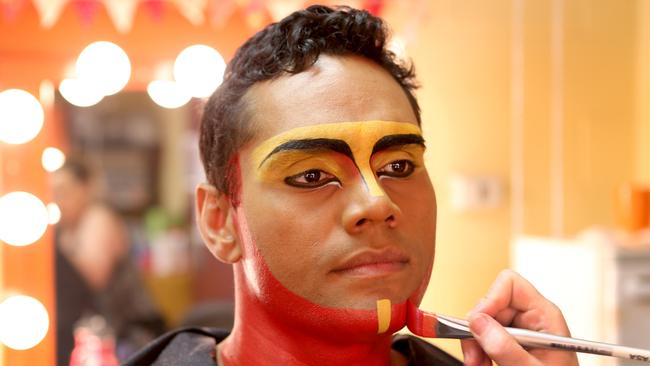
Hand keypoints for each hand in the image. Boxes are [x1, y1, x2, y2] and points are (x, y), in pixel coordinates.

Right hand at [460, 269, 579, 365]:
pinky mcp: (509, 343)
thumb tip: (477, 321)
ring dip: (474, 343)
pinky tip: (481, 364)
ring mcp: (519, 331)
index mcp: (545, 316)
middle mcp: (531, 319)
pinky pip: (484, 337)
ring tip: (477, 364)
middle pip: (491, 305)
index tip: (478, 322)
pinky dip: (477, 351)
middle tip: (474, 355)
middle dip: (477, 329)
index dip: (491, 298)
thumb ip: (506, 348)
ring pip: (483, 322)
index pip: (511, 285)